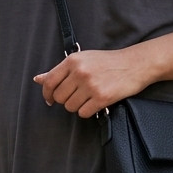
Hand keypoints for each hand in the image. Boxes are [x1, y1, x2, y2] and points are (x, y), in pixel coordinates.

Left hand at [34, 47, 151, 118]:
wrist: (134, 64)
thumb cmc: (108, 62)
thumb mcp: (83, 59)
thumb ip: (60, 71)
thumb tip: (38, 79)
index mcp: (73, 61)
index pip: (49, 81)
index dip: (47, 94)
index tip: (50, 99)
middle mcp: (80, 72)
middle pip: (59, 97)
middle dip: (65, 100)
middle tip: (76, 96)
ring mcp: (90, 85)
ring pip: (70, 107)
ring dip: (77, 106)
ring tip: (87, 98)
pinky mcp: (101, 98)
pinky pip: (83, 113)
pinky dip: (87, 111)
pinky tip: (94, 103)